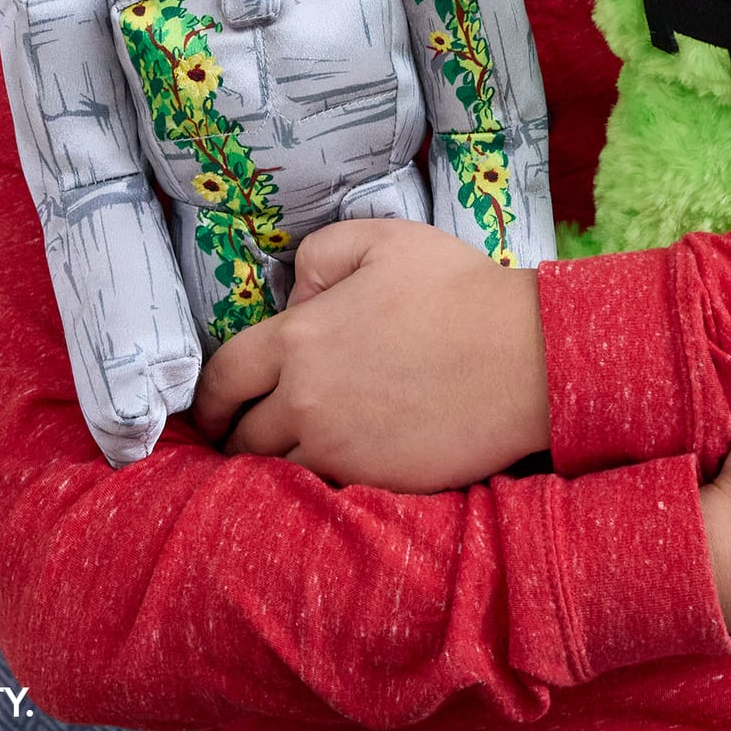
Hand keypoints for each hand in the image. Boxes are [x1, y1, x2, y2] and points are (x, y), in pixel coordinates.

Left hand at [188, 218, 548, 491]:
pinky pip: (329, 489)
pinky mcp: (379, 482)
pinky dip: (324, 479)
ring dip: (278, 462)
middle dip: (237, 436)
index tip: (208, 411)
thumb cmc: (457, 290)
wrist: (523, 356)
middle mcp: (307, 402)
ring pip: (282, 470)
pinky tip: (339, 463)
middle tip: (242, 436)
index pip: (223, 379)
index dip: (207, 399)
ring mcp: (342, 450)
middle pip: (244, 437)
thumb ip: (319, 256)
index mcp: (299, 340)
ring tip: (289, 452)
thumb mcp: (381, 240)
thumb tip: (295, 296)